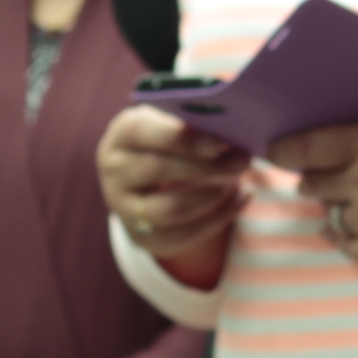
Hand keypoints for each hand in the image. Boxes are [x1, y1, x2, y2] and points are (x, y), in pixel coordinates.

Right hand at [100, 104, 250, 284]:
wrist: (145, 177)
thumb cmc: (169, 140)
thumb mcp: (173, 122)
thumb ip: (195, 121)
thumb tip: (232, 127)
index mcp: (122, 135)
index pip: (143, 132)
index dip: (182, 138)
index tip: (219, 143)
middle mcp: (115, 171)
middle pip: (158, 170)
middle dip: (207, 167)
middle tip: (243, 161)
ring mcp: (124, 207)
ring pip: (170, 208)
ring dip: (212, 196)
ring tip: (239, 181)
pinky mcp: (142, 235)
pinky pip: (183, 234)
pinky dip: (219, 218)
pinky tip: (241, 198)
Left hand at [276, 122, 357, 270]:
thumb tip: (335, 149)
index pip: (306, 145)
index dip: (284, 149)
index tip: (276, 150)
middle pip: (312, 181)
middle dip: (318, 177)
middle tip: (332, 173)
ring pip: (329, 213)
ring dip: (339, 205)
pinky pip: (343, 242)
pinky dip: (346, 233)